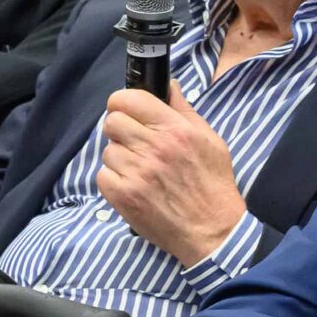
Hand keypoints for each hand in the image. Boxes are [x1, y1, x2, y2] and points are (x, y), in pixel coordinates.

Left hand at [95, 85, 245, 267]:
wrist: (212, 232)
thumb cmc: (213, 185)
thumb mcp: (210, 140)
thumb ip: (184, 110)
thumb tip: (169, 85)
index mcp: (175, 129)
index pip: (129, 99)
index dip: (123, 102)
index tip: (127, 111)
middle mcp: (154, 148)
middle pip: (112, 122)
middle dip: (120, 130)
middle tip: (134, 143)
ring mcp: (136, 173)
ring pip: (107, 150)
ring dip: (120, 158)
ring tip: (140, 170)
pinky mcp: (124, 196)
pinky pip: (102, 176)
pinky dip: (114, 181)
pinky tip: (134, 187)